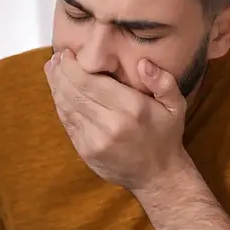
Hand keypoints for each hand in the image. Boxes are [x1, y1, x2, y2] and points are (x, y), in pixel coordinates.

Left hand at [43, 50, 187, 190]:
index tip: (68, 52)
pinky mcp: (86, 151)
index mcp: (131, 108)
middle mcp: (110, 124)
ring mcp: (94, 140)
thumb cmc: (165, 137)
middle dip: (61, 72)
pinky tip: (58, 92)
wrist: (158, 176)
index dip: (73, 66)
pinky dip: (60, 105)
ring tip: (52, 69)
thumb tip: (142, 64)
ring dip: (56, 86)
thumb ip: (163, 81)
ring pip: (66, 106)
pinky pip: (67, 122)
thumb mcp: (176, 106)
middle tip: (57, 57)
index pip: (90, 81)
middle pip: (73, 91)